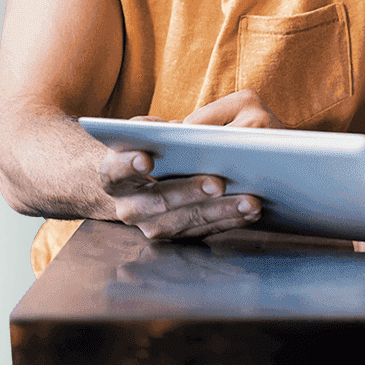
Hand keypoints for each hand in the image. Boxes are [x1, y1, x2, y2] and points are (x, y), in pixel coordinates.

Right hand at [99, 91, 280, 238]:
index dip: (129, 165)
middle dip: (189, 192)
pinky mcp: (178, 236)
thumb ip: (158, 129)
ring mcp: (152, 226)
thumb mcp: (148, 132)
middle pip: (157, 202)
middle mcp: (129, 206)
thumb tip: (187, 129)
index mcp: (114, 174)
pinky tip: (250, 211)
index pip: (116, 170)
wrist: (140, 182)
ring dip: (219, 212)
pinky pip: (205, 231)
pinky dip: (230, 221)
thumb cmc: (151, 147)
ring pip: (185, 222)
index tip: (147, 159)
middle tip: (217, 183)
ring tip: (249, 201)